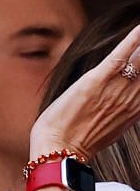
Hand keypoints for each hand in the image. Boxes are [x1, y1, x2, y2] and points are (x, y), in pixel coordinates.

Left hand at [30, 21, 139, 161]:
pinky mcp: (96, 81)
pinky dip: (133, 39)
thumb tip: (129, 96)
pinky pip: (120, 55)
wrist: (59, 151)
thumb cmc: (79, 139)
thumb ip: (125, 107)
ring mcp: (116, 88)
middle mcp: (133, 96)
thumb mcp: (113, 124)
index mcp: (137, 107)